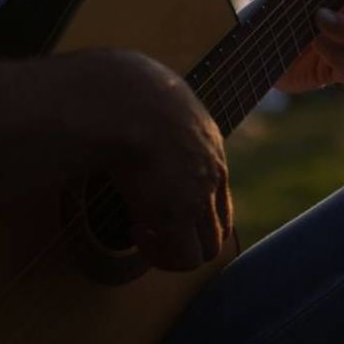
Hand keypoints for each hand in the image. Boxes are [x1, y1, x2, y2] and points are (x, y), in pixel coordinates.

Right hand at [93, 51, 231, 271]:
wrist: (124, 97)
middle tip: (150, 229)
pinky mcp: (177, 213)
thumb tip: (125, 86)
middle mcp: (213, 172)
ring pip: (205, 249)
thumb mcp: (153, 92)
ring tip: (141, 233)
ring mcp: (200, 195)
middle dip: (186, 238)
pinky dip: (160, 254)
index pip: (219, 195)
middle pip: (219, 230)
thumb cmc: (126, 90)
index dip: (191, 211)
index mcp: (210, 143)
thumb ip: (153, 104)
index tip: (159, 206)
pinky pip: (180, 257)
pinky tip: (134, 230)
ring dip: (173, 250)